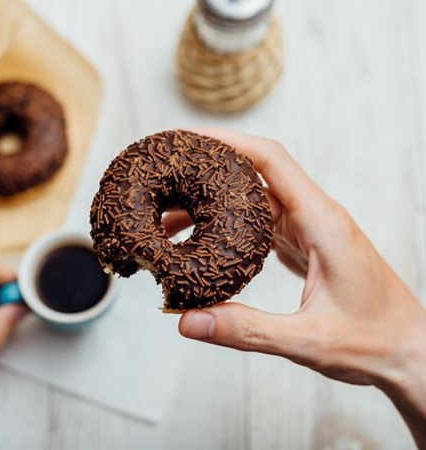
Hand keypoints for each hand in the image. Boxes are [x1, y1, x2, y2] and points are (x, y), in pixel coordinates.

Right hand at [166, 128, 425, 447]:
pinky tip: (204, 238)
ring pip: (253, 200)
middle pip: (255, 174)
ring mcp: (310, 230)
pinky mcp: (305, 246)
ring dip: (213, 202)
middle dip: (208, 169)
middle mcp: (316, 217)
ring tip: (169, 217)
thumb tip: (188, 321)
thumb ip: (247, 330)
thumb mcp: (308, 341)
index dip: (228, 141)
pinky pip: (260, 223)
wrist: (410, 352)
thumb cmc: (375, 342)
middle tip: (166, 175)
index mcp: (322, 222)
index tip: (188, 137)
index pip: (271, 160)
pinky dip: (227, 224)